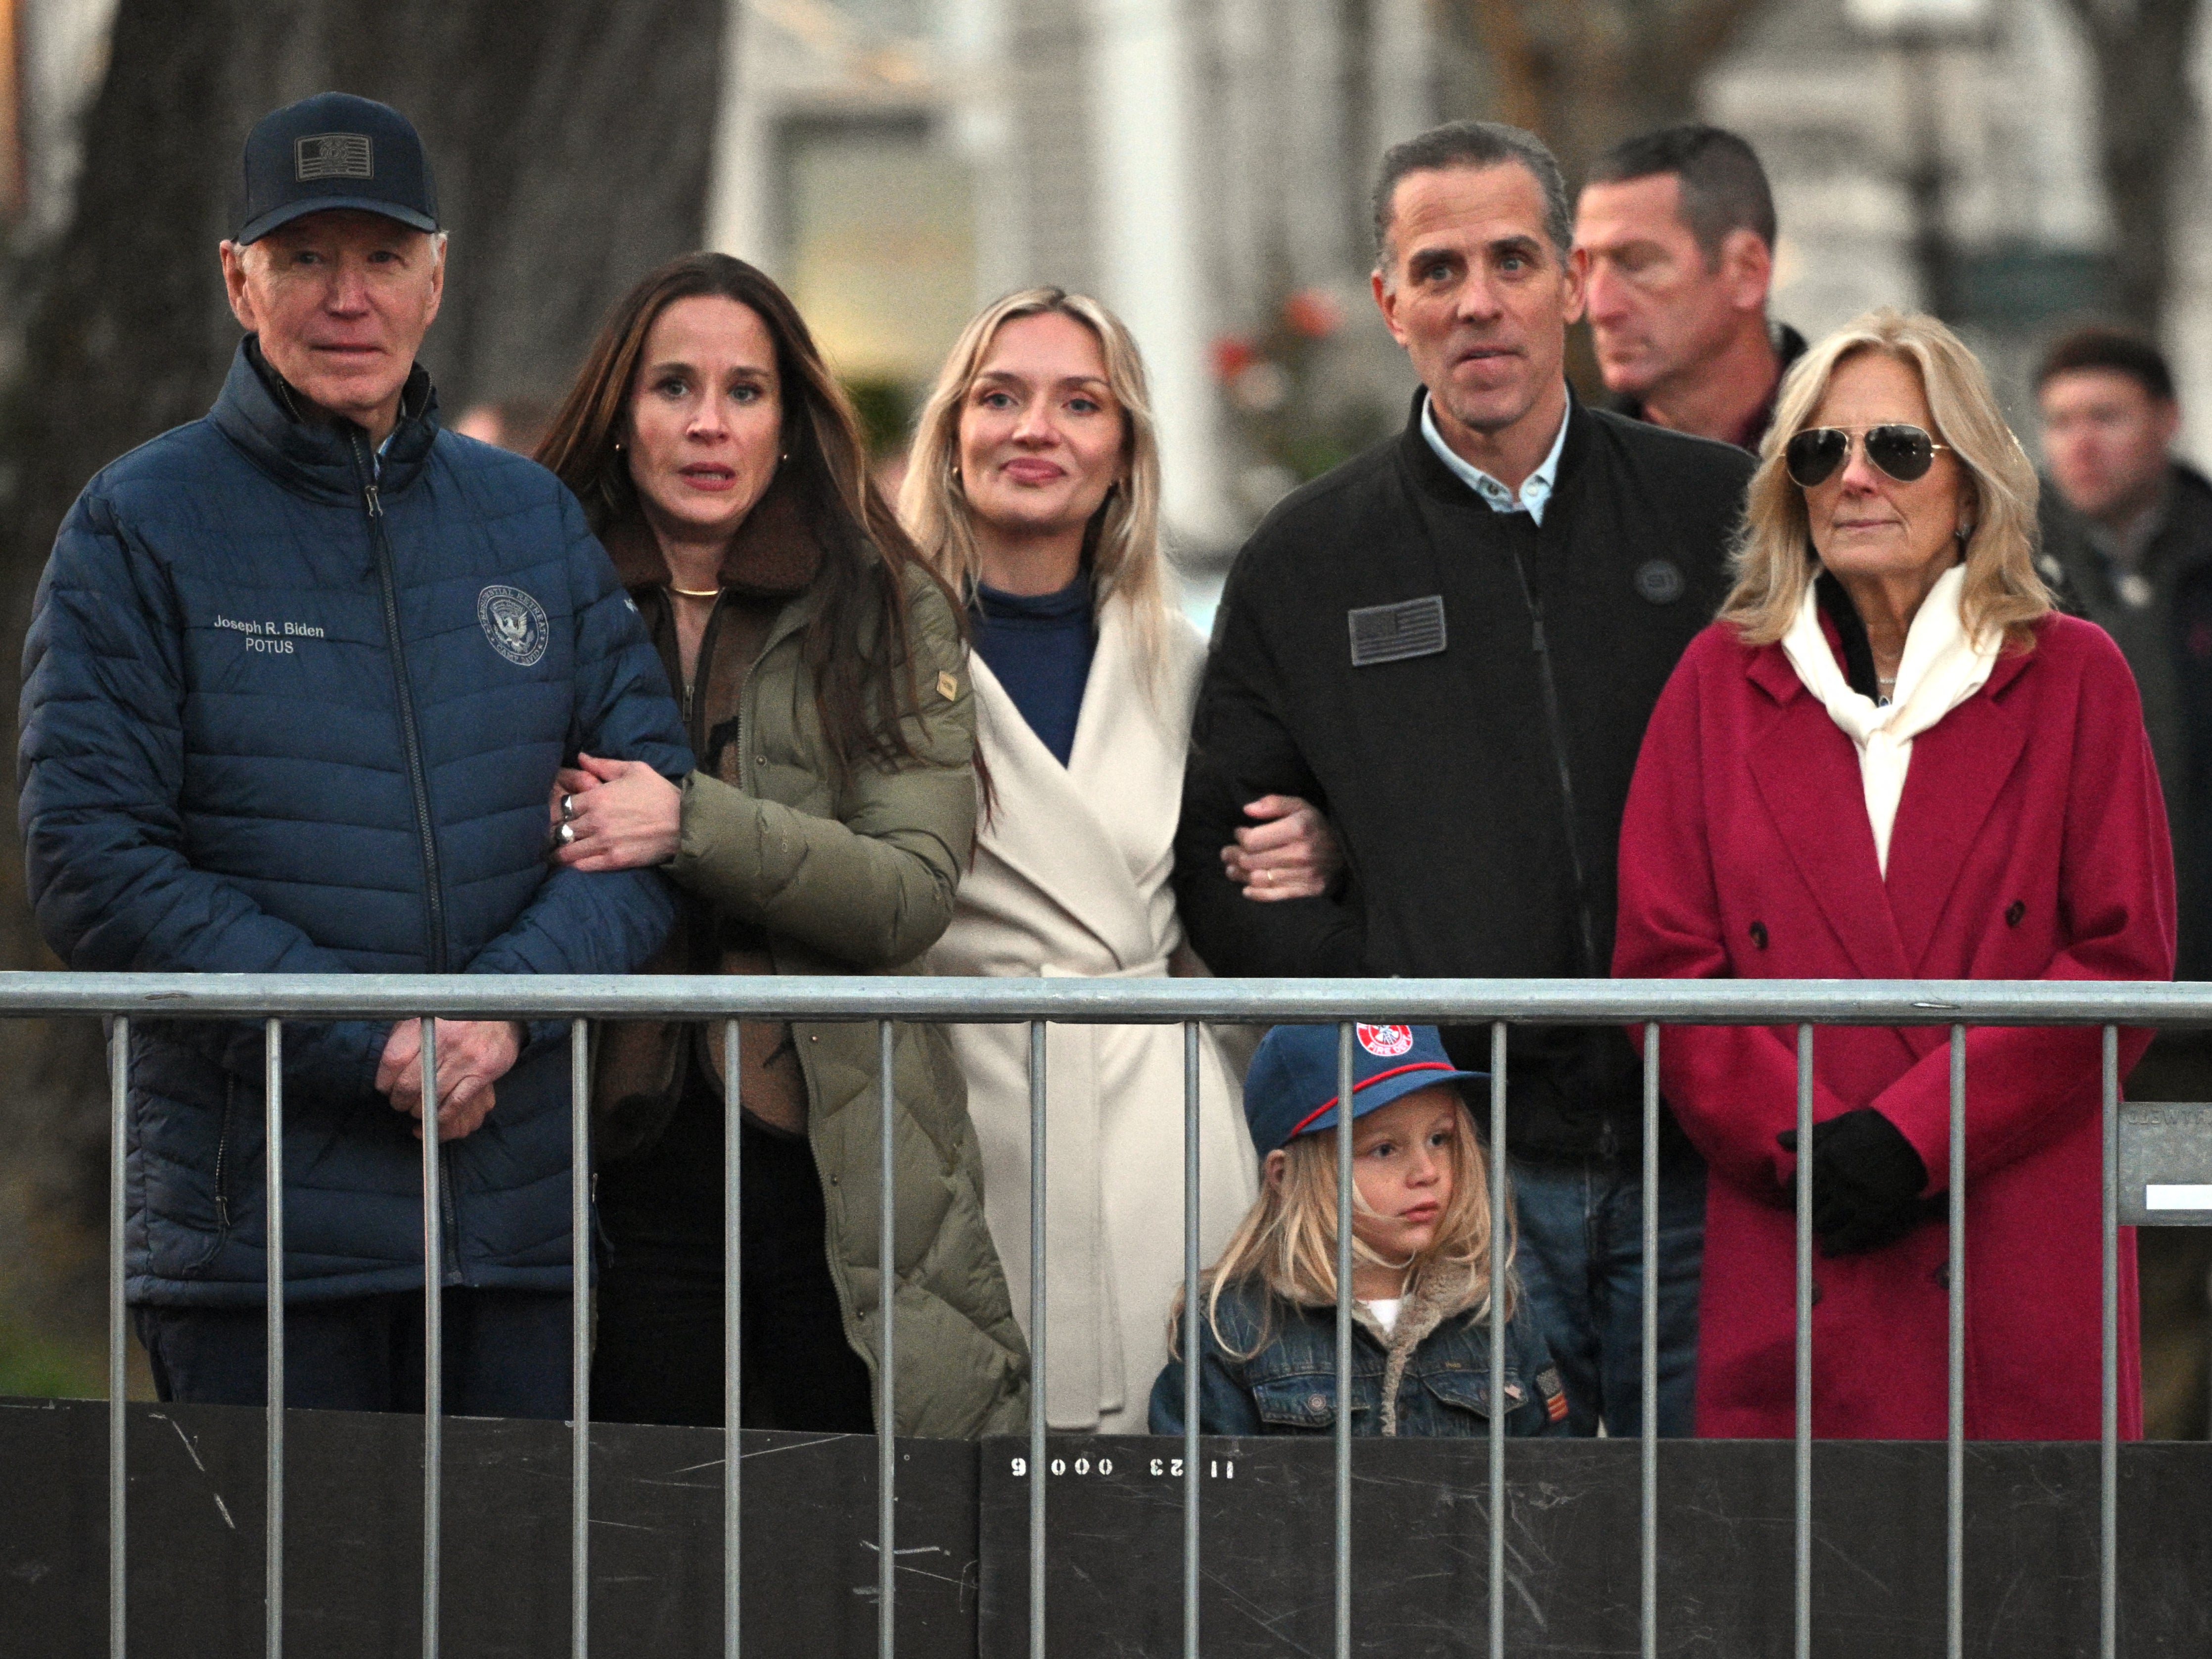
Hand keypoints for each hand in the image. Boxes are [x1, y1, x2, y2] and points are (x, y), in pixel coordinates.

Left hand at [377, 1018, 522, 1141]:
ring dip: (418, 1110)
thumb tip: (386, 1066)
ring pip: (430, 1097)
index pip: (393, 1061)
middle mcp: (444, 1041)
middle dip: (399, 1100)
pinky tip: (436, 1115)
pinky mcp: (483, 1072)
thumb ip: (403, 1036)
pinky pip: (456, 1103)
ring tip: (417, 1108)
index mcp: (425, 1025)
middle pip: (409, 1084)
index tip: (385, 1088)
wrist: (497, 1012)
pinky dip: (442, 1115)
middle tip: (400, 1101)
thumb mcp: (423, 1015)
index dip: (384, 1081)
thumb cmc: (453, 1017)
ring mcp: (465, 1058)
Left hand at [553, 753, 680, 870]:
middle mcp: (595, 820)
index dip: (561, 810)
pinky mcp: (614, 860)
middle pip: (561, 829)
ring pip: (567, 850)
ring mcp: (604, 842)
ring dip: (561, 851)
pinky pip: (583, 866)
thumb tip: (580, 757)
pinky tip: (573, 863)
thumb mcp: (634, 770)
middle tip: (555, 836)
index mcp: (597, 796)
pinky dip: (574, 865)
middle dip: (557, 832)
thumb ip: (604, 764)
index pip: (563, 805)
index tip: (563, 814)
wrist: (684, 822)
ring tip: (558, 853)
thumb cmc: (660, 793)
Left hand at [1221, 795, 1343, 902]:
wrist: (1347, 852)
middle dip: (1233, 856)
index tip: (1239, 833)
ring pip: (1258, 879)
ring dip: (1239, 875)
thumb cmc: (1317, 826)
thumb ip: (1274, 803)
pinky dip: (1255, 893)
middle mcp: (1301, 853)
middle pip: (1252, 860)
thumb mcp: (1300, 806)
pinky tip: (1246, 888)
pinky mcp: (1307, 890)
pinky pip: (1273, 895)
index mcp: (1298, 828)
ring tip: (1231, 869)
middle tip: (1227, 853)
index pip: (1253, 840)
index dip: (1240, 837)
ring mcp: (1304, 874)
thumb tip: (1247, 809)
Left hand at [1777, 1109, 1938, 1254]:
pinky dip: (1838, 1245)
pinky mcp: (1876, 1210)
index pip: (1798, 1183)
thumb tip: (1779, 1139)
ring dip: (1819, 1227)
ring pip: (1825, 1220)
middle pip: (1809, 1204)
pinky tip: (1828, 1252)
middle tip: (1805, 1217)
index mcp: (1824, 1156)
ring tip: (1818, 1229)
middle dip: (1804, 1212)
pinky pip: (1852, 1234)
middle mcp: (1836, 1178)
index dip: (1794, 1194)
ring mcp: (1855, 1196)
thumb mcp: (1839, 1123)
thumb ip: (1809, 1135)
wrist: (1913, 1135)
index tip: (1795, 1199)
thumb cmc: (1876, 1126)